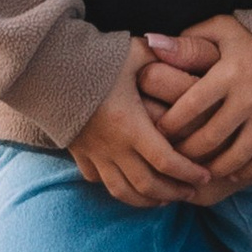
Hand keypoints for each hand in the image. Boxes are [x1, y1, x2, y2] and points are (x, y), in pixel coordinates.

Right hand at [69, 47, 209, 208]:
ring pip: (123, 191)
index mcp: (130, 124)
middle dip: (174, 192)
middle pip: (148, 185)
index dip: (189, 173)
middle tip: (193, 192)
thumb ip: (167, 55)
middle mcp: (112, 145)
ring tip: (166, 198)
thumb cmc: (97, 56)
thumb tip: (193, 53)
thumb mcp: (136, 51)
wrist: (46, 65)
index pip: (167, 161)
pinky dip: (119, 190)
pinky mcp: (79, 153)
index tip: (206, 175)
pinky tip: (132, 188)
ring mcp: (93, 152)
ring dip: (148, 200)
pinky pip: (100, 181)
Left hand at [137, 16, 251, 191]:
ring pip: (236, 156)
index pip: (189, 107)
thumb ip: (187, 41)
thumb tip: (149, 43)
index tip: (157, 132)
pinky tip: (230, 172)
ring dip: (212, 168)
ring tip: (198, 170)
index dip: (168, 124)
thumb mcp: (222, 30)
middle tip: (173, 157)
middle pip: (210, 138)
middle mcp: (250, 96)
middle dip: (186, 152)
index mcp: (229, 72)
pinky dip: (244, 171)